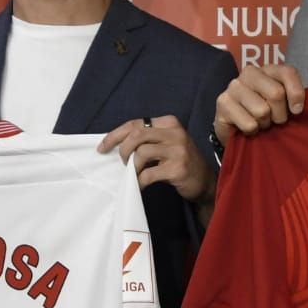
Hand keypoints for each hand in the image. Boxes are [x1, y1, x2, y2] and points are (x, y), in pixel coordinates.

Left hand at [99, 116, 215, 205]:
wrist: (205, 181)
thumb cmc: (180, 161)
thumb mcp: (166, 143)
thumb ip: (147, 139)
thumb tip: (116, 144)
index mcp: (169, 122)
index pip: (135, 124)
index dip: (115, 135)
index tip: (102, 147)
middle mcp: (175, 133)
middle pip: (137, 135)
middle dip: (123, 150)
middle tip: (124, 163)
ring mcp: (178, 150)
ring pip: (141, 153)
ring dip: (132, 167)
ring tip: (135, 174)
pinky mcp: (178, 168)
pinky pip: (149, 174)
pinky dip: (139, 181)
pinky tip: (140, 185)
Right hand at [213, 64, 305, 138]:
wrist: (236, 127)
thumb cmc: (265, 112)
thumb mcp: (283, 103)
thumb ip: (293, 99)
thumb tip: (298, 108)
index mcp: (268, 69)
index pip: (287, 73)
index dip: (296, 93)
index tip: (297, 110)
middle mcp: (250, 73)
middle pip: (276, 93)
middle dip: (280, 114)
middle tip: (275, 120)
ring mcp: (234, 86)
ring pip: (262, 111)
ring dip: (265, 124)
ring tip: (260, 122)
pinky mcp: (223, 102)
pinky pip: (249, 124)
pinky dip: (253, 131)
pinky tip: (248, 127)